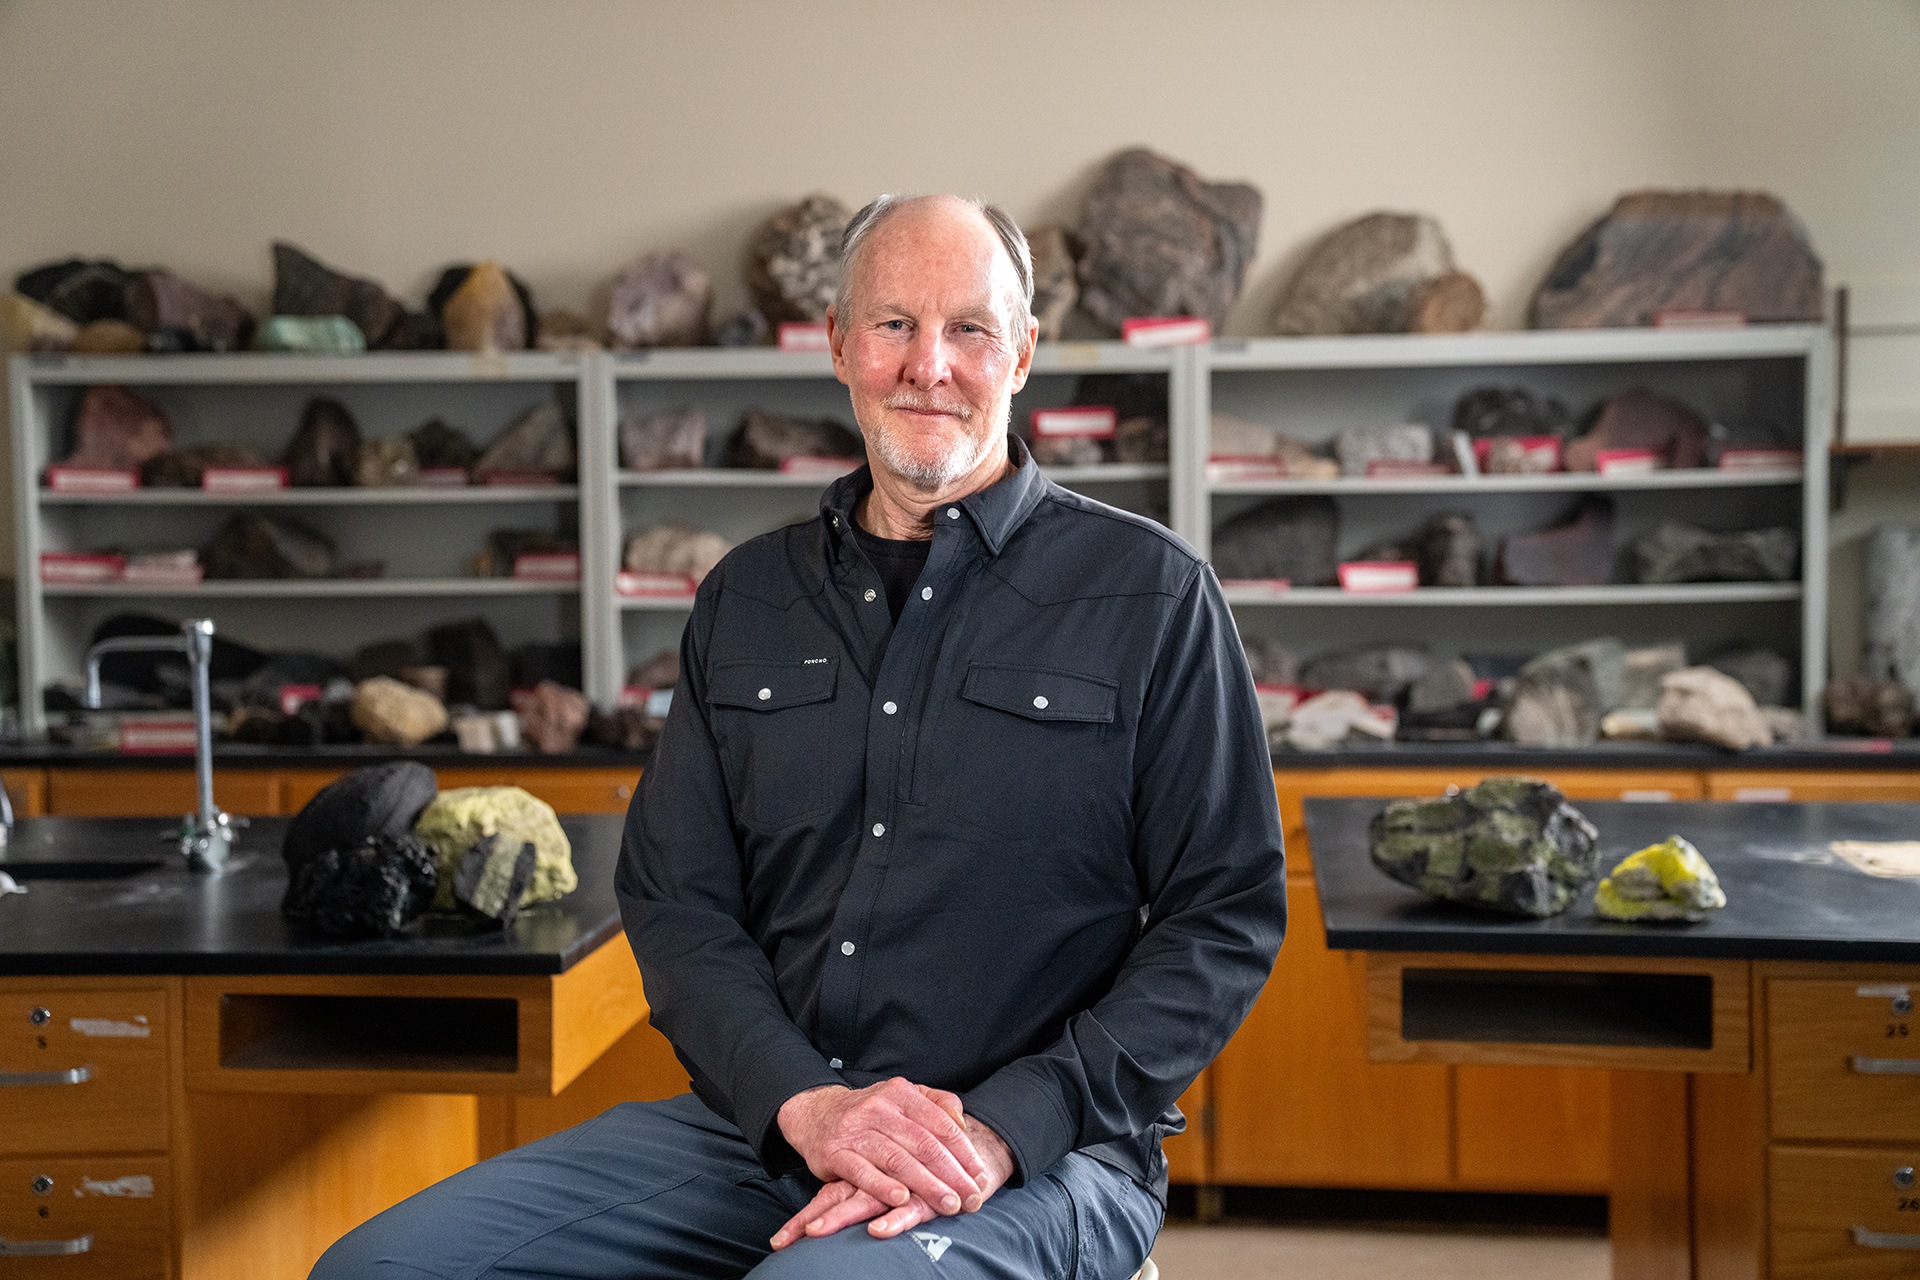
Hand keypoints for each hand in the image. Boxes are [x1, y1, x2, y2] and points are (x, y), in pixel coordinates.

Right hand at [772, 1111, 1015, 1247]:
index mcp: (901, 1094)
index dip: (964, 1152)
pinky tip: (901, 1199)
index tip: (980, 1176)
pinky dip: (882, 1186)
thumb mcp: (903, 1097)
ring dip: (926, 1184)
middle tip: (971, 1198)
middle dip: (952, 1174)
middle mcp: (879, 1108)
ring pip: (897, 1159)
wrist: (816, 1113)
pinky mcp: (835, 1152)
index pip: (940, 1124)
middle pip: (923, 1144)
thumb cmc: (870, 1112)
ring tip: (948, 1203)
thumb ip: (937, 1104)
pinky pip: (861, 1171)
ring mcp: (855, 1130)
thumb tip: (963, 1124)